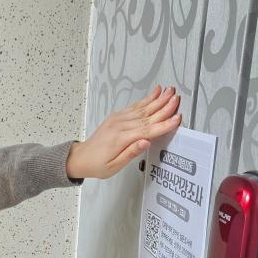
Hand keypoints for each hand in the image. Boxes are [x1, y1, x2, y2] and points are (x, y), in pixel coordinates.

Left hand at [65, 85, 181, 179]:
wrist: (80, 157)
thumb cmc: (96, 164)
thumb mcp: (114, 166)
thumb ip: (131, 153)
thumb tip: (145, 142)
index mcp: (120, 139)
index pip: (148, 130)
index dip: (164, 125)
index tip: (176, 119)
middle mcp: (119, 126)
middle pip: (147, 116)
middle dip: (164, 106)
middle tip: (177, 98)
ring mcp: (118, 119)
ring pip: (142, 108)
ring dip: (158, 99)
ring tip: (170, 91)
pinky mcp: (116, 116)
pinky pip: (134, 106)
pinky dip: (146, 99)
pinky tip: (155, 93)